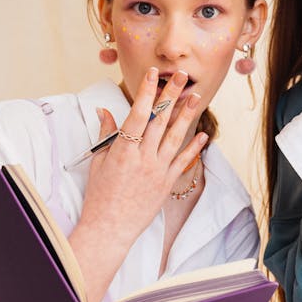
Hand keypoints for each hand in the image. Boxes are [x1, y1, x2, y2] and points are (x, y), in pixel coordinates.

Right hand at [70, 67, 207, 301]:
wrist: (110, 228)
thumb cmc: (99, 196)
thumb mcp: (98, 162)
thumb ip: (106, 134)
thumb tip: (105, 110)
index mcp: (123, 150)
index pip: (138, 114)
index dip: (147, 92)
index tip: (153, 74)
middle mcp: (143, 158)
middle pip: (160, 120)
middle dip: (171, 95)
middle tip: (182, 75)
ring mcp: (157, 171)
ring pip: (175, 137)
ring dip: (187, 115)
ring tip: (196, 96)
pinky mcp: (166, 184)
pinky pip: (182, 161)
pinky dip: (193, 147)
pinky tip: (203, 133)